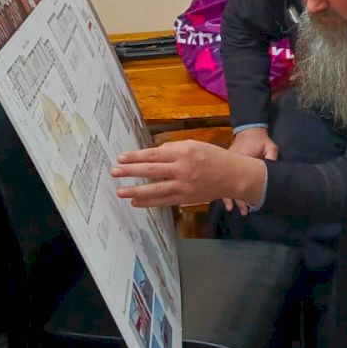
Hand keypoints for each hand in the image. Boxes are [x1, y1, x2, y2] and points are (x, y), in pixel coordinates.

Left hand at [111, 139, 265, 208]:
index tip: (121, 158)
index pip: (154, 155)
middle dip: (130, 172)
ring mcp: (184, 186)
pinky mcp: (186, 198)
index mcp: (183, 152)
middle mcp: (182, 169)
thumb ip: (172, 149)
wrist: (233, 176)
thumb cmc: (213, 157)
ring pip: (155, 190)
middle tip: (114, 172)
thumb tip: (152, 154)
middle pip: (151, 171)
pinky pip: (163, 201)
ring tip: (120, 192)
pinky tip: (136, 202)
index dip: (136, 157)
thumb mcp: (193, 145)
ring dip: (135, 191)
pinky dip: (148, 202)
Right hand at [223, 129, 277, 213]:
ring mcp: (227, 165)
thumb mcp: (270, 146)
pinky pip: (223, 179)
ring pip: (224, 183)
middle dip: (237, 200)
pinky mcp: (227, 166)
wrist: (248, 130)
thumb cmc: (260, 140)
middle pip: (232, 185)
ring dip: (228, 196)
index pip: (241, 179)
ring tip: (231, 209)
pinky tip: (225, 198)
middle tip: (244, 211)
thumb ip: (272, 157)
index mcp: (243, 161)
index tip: (248, 204)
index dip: (243, 194)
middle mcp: (232, 165)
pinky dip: (223, 189)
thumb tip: (274, 170)